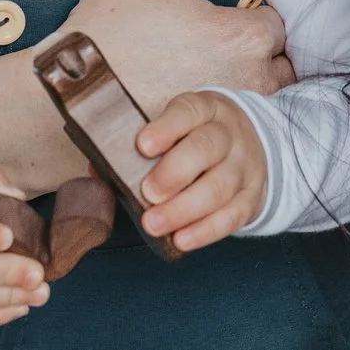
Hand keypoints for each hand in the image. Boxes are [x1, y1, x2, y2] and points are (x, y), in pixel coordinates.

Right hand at [0, 0, 293, 194]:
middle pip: (280, 65)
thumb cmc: (104, 33)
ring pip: (264, 102)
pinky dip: (229, 123)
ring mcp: (234, 122)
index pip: (276, 22)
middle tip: (216, 48)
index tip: (224, 17)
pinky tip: (199, 112)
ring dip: (248, 89)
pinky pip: (241, 133)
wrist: (70, 102)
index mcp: (242, 36)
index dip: (253, 16)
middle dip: (257, 55)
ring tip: (209, 78)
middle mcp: (251, 83)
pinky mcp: (214, 151)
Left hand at [136, 91, 269, 251]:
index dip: (166, 128)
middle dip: (175, 172)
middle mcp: (229, 134)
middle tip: (148, 193)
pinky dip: (206, 231)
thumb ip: (140, 148)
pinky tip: (182, 240)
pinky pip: (232, 216)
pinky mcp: (251, 197)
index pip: (188, 112)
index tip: (142, 146)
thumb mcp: (177, 129)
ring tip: (154, 225)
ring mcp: (244, 166)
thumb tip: (98, 169)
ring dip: (185, 209)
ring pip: (220, 186)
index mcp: (205, 109)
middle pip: (207, 148)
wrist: (250, 148)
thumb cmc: (197, 139)